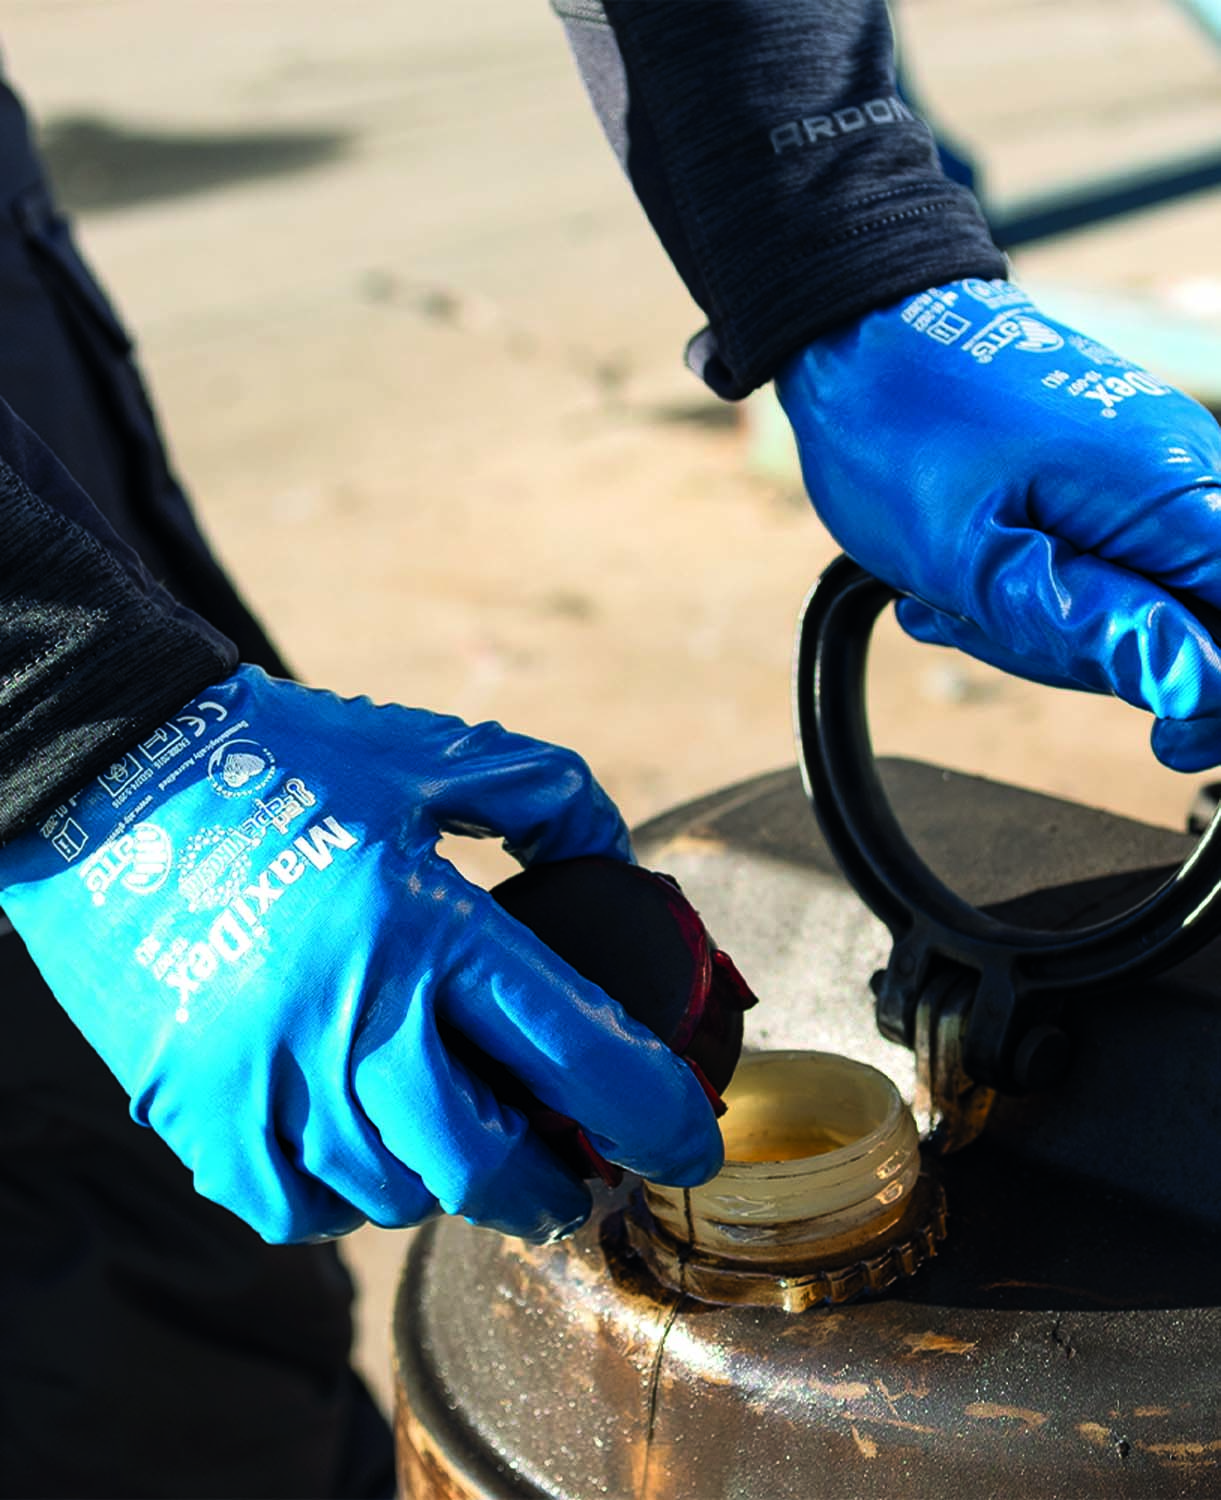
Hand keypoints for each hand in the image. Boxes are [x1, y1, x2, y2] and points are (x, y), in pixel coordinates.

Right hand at [0, 668, 722, 1241]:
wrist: (116, 778)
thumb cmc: (286, 760)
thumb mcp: (433, 753)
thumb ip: (550, 798)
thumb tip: (618, 861)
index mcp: (424, 924)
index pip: (574, 1051)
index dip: (652, 1116)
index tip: (687, 1148)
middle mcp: (349, 1015)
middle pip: (485, 1163)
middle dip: (553, 1189)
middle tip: (574, 1181)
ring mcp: (265, 1076)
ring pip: (392, 1194)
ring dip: (448, 1187)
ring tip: (463, 1151)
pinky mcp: (198, 1108)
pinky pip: (296, 1206)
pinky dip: (348, 1195)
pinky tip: (363, 1150)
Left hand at [776, 278, 1220, 770]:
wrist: (861, 338)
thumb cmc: (902, 432)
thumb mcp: (974, 557)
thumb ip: (1085, 623)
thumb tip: (1198, 687)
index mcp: (1168, 495)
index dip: (1219, 696)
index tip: (1161, 738)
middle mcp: (1181, 478)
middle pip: (1200, 623)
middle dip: (1100, 658)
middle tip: (994, 630)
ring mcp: (1146, 476)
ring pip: (1141, 603)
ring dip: (1049, 627)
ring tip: (959, 595)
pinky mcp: (1109, 479)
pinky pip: (1103, 567)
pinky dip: (1036, 593)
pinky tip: (962, 582)